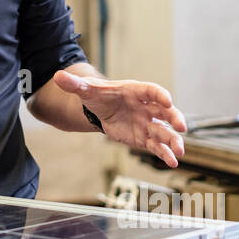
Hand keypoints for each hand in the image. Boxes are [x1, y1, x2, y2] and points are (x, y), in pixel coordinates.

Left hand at [53, 70, 186, 167]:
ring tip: (180, 151)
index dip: (160, 95)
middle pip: (165, 111)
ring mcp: (147, 123)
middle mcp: (146, 107)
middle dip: (174, 118)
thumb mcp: (85, 89)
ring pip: (164, 132)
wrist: (99, 109)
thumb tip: (57, 77)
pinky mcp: (143, 137)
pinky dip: (164, 153)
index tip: (167, 101)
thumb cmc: (98, 95)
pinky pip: (156, 146)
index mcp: (135, 91)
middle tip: (182, 126)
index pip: (151, 91)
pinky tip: (172, 162)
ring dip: (173, 141)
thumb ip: (74, 84)